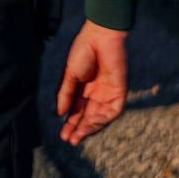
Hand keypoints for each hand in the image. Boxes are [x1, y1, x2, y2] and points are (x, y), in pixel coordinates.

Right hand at [56, 20, 128, 145]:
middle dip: (79, 129)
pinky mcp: (120, 91)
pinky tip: (90, 122)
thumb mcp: (70, 75)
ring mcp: (109, 93)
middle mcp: (97, 94)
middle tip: (70, 140)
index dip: (71, 123)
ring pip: (101, 116)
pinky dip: (103, 118)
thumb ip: (65, 94)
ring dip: (90, 127)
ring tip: (78, 136)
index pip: (78, 110)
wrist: (99, 36)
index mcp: (84, 88)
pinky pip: (113, 109)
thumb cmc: (83, 51)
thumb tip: (58, 113)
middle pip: (88, 116)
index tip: (63, 134)